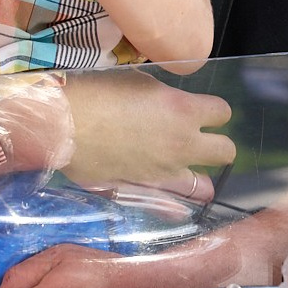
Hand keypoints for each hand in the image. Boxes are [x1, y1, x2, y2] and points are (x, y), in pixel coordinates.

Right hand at [59, 69, 235, 191]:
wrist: (63, 121)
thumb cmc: (99, 91)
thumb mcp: (140, 82)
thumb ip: (166, 99)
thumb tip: (173, 107)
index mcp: (184, 110)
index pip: (223, 112)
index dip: (213, 110)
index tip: (202, 110)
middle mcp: (182, 144)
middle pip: (225, 151)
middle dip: (217, 144)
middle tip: (199, 139)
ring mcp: (164, 172)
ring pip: (202, 186)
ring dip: (199, 177)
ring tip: (187, 171)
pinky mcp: (142, 190)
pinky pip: (170, 205)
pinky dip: (175, 205)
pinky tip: (176, 203)